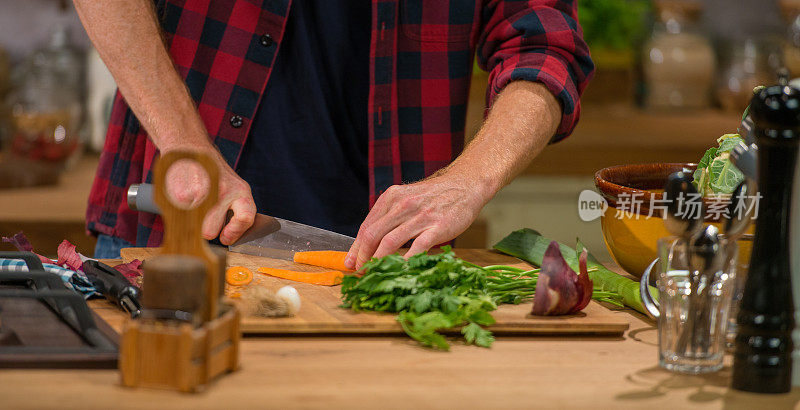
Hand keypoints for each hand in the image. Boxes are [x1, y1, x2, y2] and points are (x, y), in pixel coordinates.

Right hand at [163, 147, 255, 244]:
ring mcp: (202, 193)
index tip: (225, 238)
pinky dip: (178, 209)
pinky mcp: (182, 194)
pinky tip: (184, 196)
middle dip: (205, 228)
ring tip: (194, 201)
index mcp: (241, 191)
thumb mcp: (234, 189)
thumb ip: (237, 213)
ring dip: (190, 218)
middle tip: (204, 215)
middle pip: (210, 231)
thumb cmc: (215, 175)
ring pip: (192, 225)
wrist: (192, 150)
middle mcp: (223, 191)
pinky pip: (179, 215)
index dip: (234, 233)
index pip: (245, 218)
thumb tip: (229, 240)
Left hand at [344, 174, 488, 269]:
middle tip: (359, 272)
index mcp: (391, 197)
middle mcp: (402, 204)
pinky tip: (400, 271)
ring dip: (378, 261)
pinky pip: (416, 247)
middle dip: (363, 257)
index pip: (366, 226)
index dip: (355, 248)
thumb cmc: (434, 197)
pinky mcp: (437, 227)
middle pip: (373, 235)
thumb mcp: (406, 198)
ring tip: (374, 274)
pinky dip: (405, 261)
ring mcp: (420, 216)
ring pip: (389, 242)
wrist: (465, 185)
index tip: (350, 263)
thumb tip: (368, 242)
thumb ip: (389, 217)